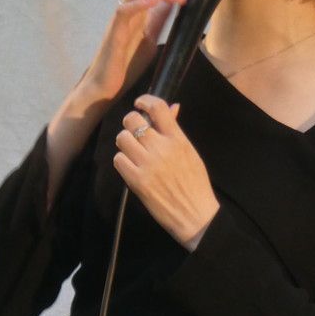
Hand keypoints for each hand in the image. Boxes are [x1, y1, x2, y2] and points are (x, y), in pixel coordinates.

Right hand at [81, 0, 197, 102]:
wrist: (106, 86)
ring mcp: (120, 19)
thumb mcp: (150, 38)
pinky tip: (155, 1)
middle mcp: (128, 9)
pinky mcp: (114, 32)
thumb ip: (159, 21)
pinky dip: (139, 3)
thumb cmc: (126, 64)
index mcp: (138, 10)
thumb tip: (172, 3)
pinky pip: (123, 11)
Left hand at [113, 95, 219, 249]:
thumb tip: (171, 107)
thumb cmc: (195, 184)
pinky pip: (118, 160)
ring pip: (122, 138)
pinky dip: (122, 161)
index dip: (145, 100)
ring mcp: (148, 164)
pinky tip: (131, 166)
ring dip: (125, 142)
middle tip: (134, 132)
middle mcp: (162, 148)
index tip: (140, 103)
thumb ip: (176, 130)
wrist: (196, 215)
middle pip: (133, 120)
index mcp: (178, 140)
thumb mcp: (190, 152)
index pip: (158, 108)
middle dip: (131, 123)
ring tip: (132, 151)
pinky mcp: (137, 181)